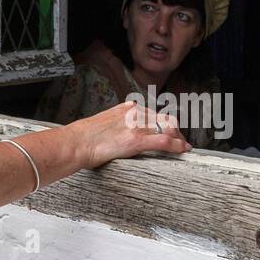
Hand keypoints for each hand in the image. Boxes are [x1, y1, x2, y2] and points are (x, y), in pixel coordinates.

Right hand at [70, 100, 190, 168]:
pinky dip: (177, 146)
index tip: (170, 131)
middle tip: (180, 142)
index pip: (154, 113)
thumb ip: (118, 121)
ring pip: (168, 128)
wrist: (76, 142)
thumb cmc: (85, 136)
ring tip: (182, 147)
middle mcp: (134, 114)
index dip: (166, 123)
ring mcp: (136, 126)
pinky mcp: (136, 141)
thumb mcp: (104, 122)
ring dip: (179, 138)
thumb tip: (121, 128)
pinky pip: (164, 141)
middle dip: (176, 131)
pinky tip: (183, 150)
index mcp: (127, 109)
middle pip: (165, 119)